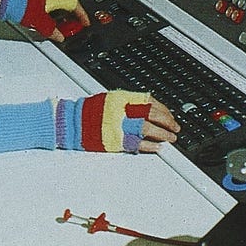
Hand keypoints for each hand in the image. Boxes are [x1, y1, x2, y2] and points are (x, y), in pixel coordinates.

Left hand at [0, 0, 90, 41]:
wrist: (4, 1)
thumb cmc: (21, 5)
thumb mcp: (40, 23)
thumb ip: (52, 31)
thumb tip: (59, 36)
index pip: (75, 4)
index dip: (82, 14)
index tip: (85, 21)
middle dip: (74, 10)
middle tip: (75, 20)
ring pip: (58, 0)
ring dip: (62, 10)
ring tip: (61, 22)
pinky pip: (49, 2)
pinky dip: (52, 10)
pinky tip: (47, 18)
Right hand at [55, 91, 179, 153]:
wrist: (70, 123)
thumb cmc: (89, 111)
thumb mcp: (111, 99)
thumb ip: (130, 102)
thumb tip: (149, 107)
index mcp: (123, 98)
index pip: (151, 102)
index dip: (164, 110)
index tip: (171, 116)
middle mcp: (123, 110)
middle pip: (152, 114)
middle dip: (168, 122)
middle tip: (175, 128)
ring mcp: (119, 125)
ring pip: (148, 129)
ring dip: (162, 134)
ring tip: (170, 138)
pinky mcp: (115, 140)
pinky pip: (137, 143)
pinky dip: (149, 146)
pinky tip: (157, 147)